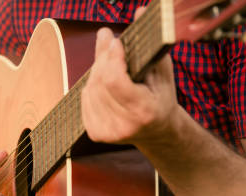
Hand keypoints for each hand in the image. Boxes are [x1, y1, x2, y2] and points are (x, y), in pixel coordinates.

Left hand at [81, 8, 179, 146]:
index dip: (111, 58)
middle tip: (108, 43)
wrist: (156, 132)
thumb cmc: (160, 97)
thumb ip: (147, 44)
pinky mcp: (96, 134)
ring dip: (96, 71)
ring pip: (90, 90)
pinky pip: (84, 99)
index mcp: (144, 111)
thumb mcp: (160, 71)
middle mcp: (124, 125)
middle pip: (100, 82)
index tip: (116, 41)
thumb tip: (138, 10)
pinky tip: (103, 82)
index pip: (115, 81)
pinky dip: (91, 86)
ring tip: (109, 62)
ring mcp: (108, 133)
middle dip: (103, 59)